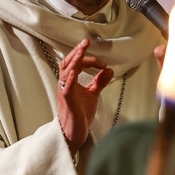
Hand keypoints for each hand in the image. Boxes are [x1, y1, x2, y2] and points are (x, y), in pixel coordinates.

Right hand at [57, 39, 113, 153]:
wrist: (74, 132)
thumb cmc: (80, 113)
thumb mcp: (92, 94)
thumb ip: (99, 82)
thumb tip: (109, 70)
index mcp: (70, 81)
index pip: (77, 63)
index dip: (89, 59)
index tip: (102, 63)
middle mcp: (65, 84)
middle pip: (68, 63)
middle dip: (77, 51)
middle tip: (86, 41)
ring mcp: (65, 92)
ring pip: (66, 72)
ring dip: (74, 60)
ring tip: (81, 50)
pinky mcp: (67, 102)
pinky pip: (66, 88)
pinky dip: (70, 79)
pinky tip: (74, 72)